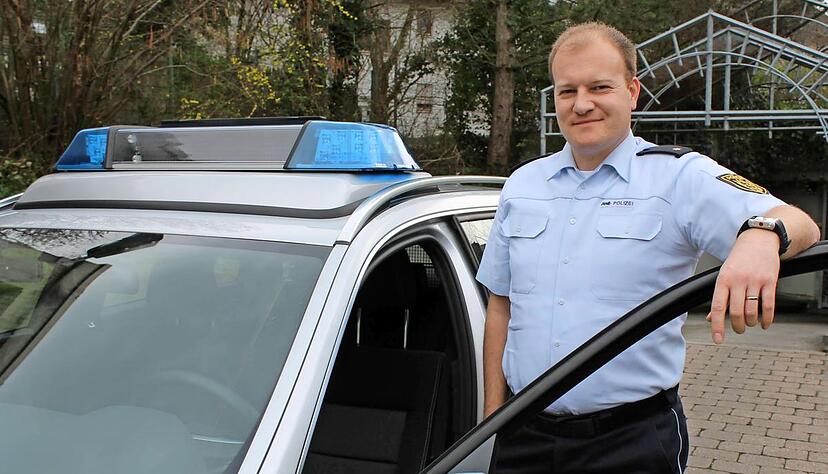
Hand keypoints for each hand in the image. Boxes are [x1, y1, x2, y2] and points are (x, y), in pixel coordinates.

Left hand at [707, 229, 779, 343]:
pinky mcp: (770, 281)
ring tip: (750, 323)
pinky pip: (769, 305)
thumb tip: (711, 319)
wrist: (758, 240)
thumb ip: (719, 297)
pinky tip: (765, 324)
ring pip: (752, 311)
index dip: (717, 326)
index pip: (717, 307)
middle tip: (739, 329)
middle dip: (737, 326)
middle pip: (735, 312)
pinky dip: (767, 319)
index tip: (718, 340)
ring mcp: (755, 280)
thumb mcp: (724, 275)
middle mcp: (738, 280)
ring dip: (751, 323)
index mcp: (723, 280)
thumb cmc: (738, 260)